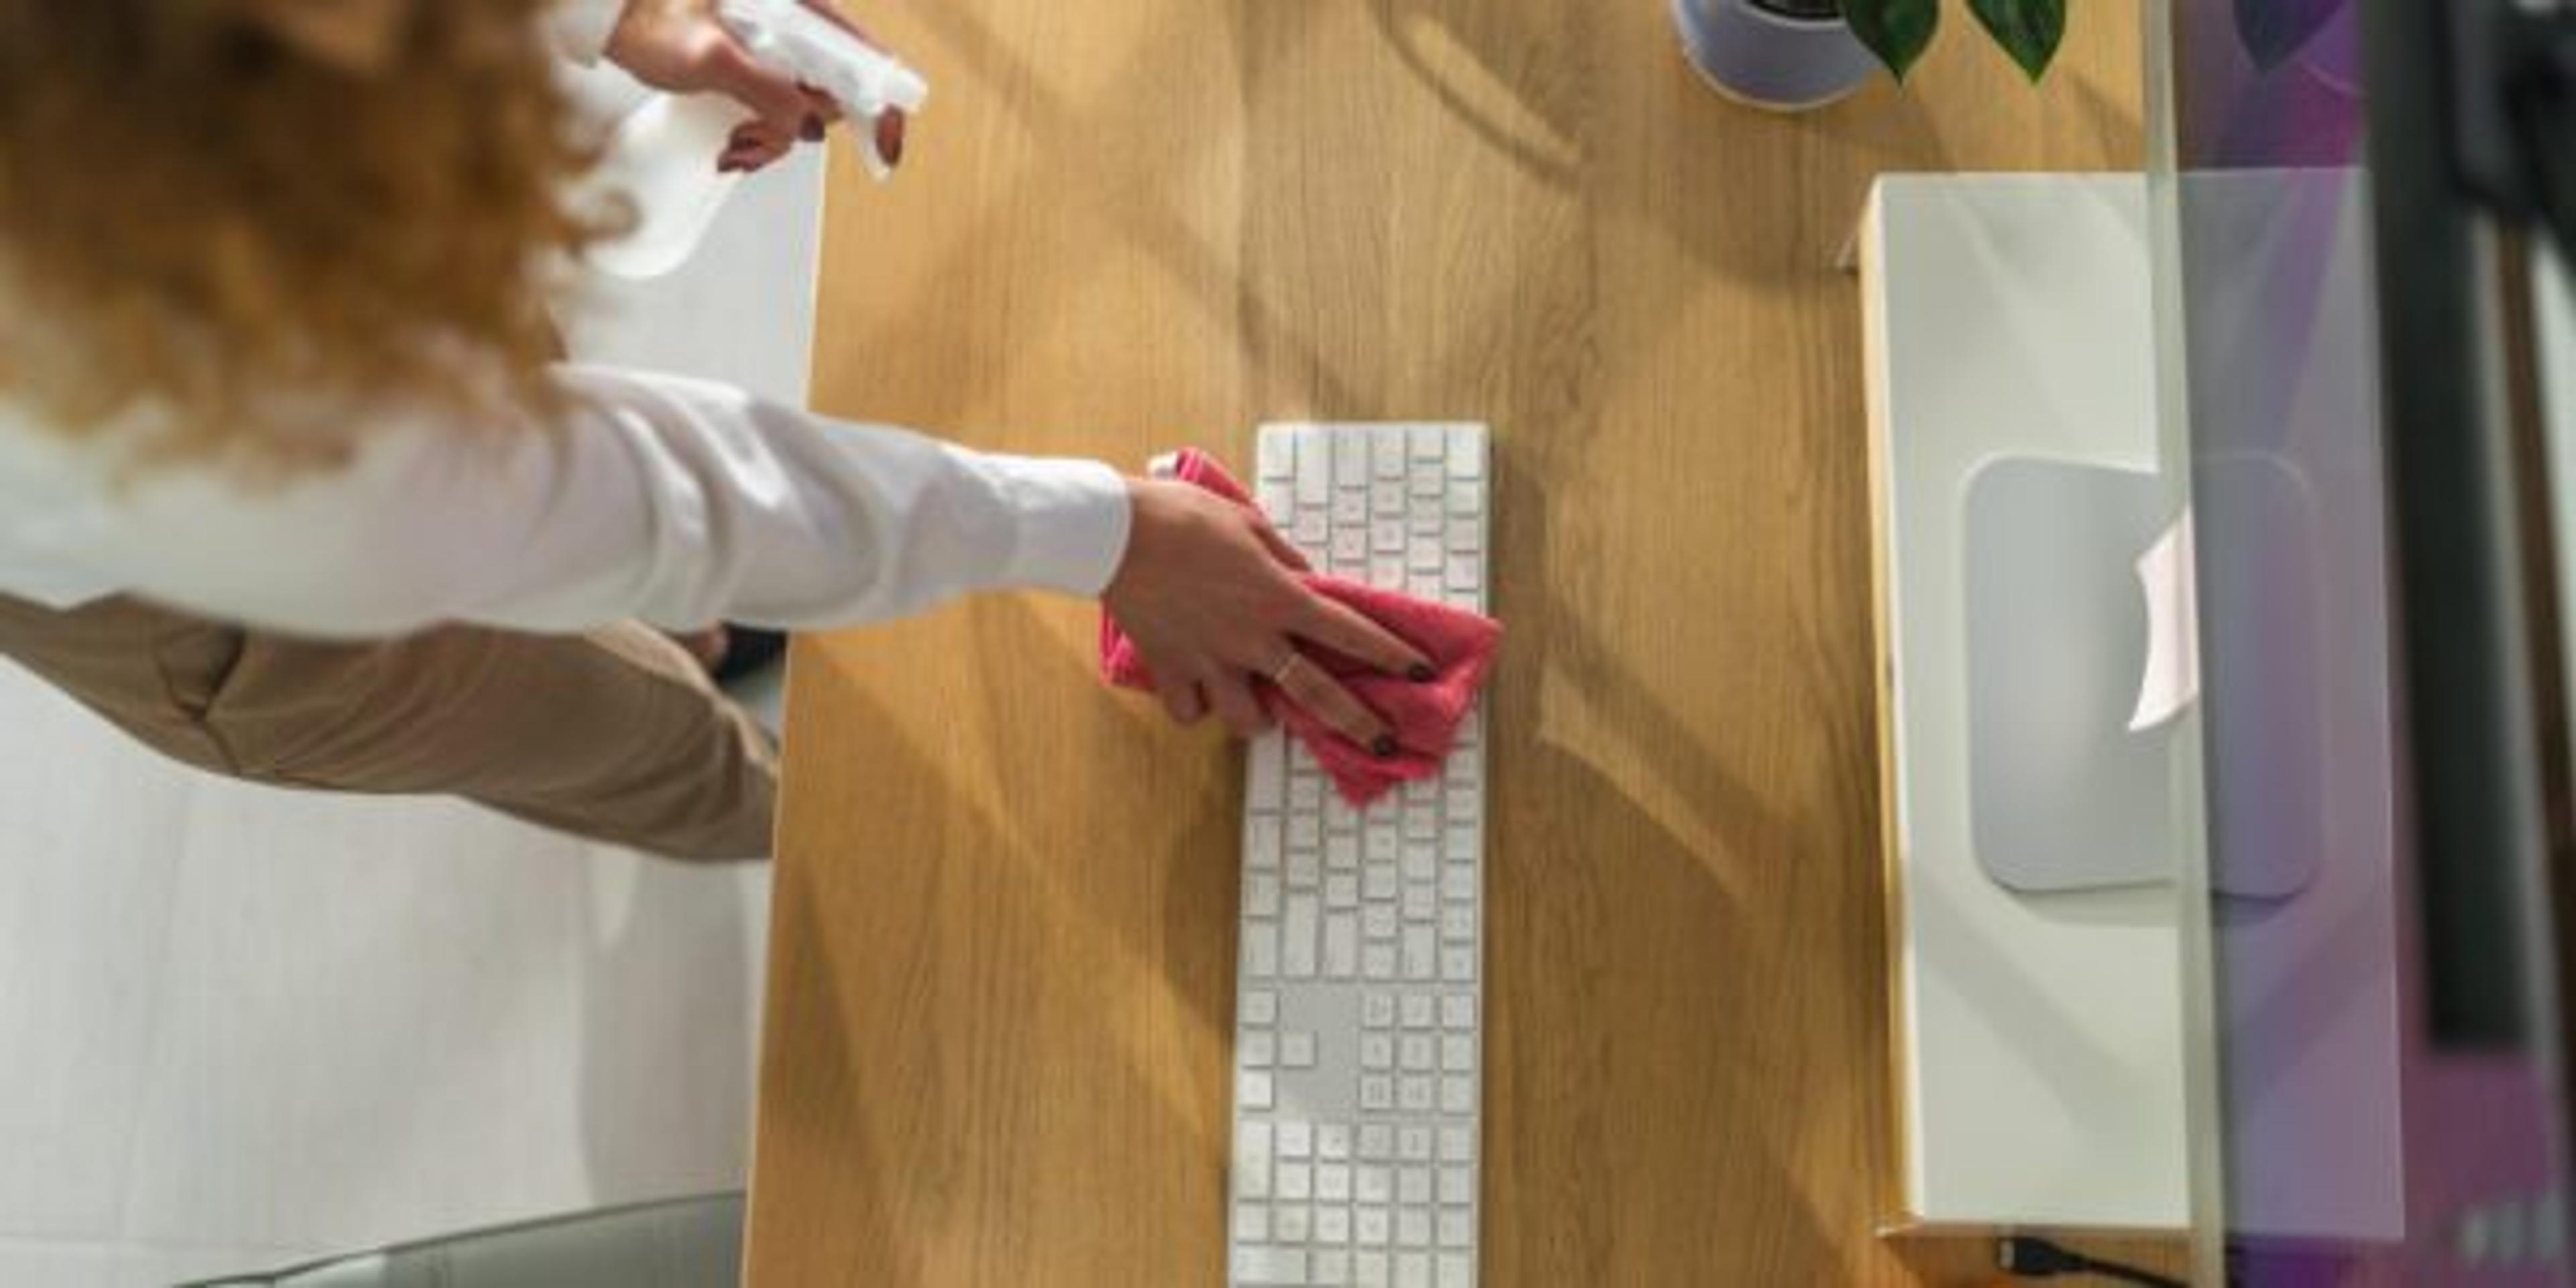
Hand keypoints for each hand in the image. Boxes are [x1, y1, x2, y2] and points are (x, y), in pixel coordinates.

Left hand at [604, 0, 904, 173]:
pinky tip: (731, 146)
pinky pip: (782, 112)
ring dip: (773, 140)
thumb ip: (766, 89)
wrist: (608, 17)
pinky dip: (762, 137)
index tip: (884, 149)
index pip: (866, 58)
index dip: (883, 105)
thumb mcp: (708, 57)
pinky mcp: (760, 67)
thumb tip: (811, 127)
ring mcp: (779, 48)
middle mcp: (798, 26)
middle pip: (836, 93)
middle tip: (750, 144)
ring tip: (730, 147)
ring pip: (806, 110)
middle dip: (800, 130)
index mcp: (799, 8)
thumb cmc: (646, 19)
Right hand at [1105, 480, 1433, 750]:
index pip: (1350, 631)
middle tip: (1383, 743)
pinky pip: (1191, 711)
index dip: (1391, 654)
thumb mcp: (1247, 524)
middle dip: (1357, 723)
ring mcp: (1211, 660)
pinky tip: (1198, 690)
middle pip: (1317, 693)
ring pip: (1248, 719)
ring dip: (1259, 717)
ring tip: (1258, 705)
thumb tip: (1303, 578)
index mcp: (1277, 597)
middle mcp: (1251, 638)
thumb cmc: (1182, 516)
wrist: (1114, 533)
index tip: (1421, 672)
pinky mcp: (1170, 669)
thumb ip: (1283, 559)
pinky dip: (1197, 706)